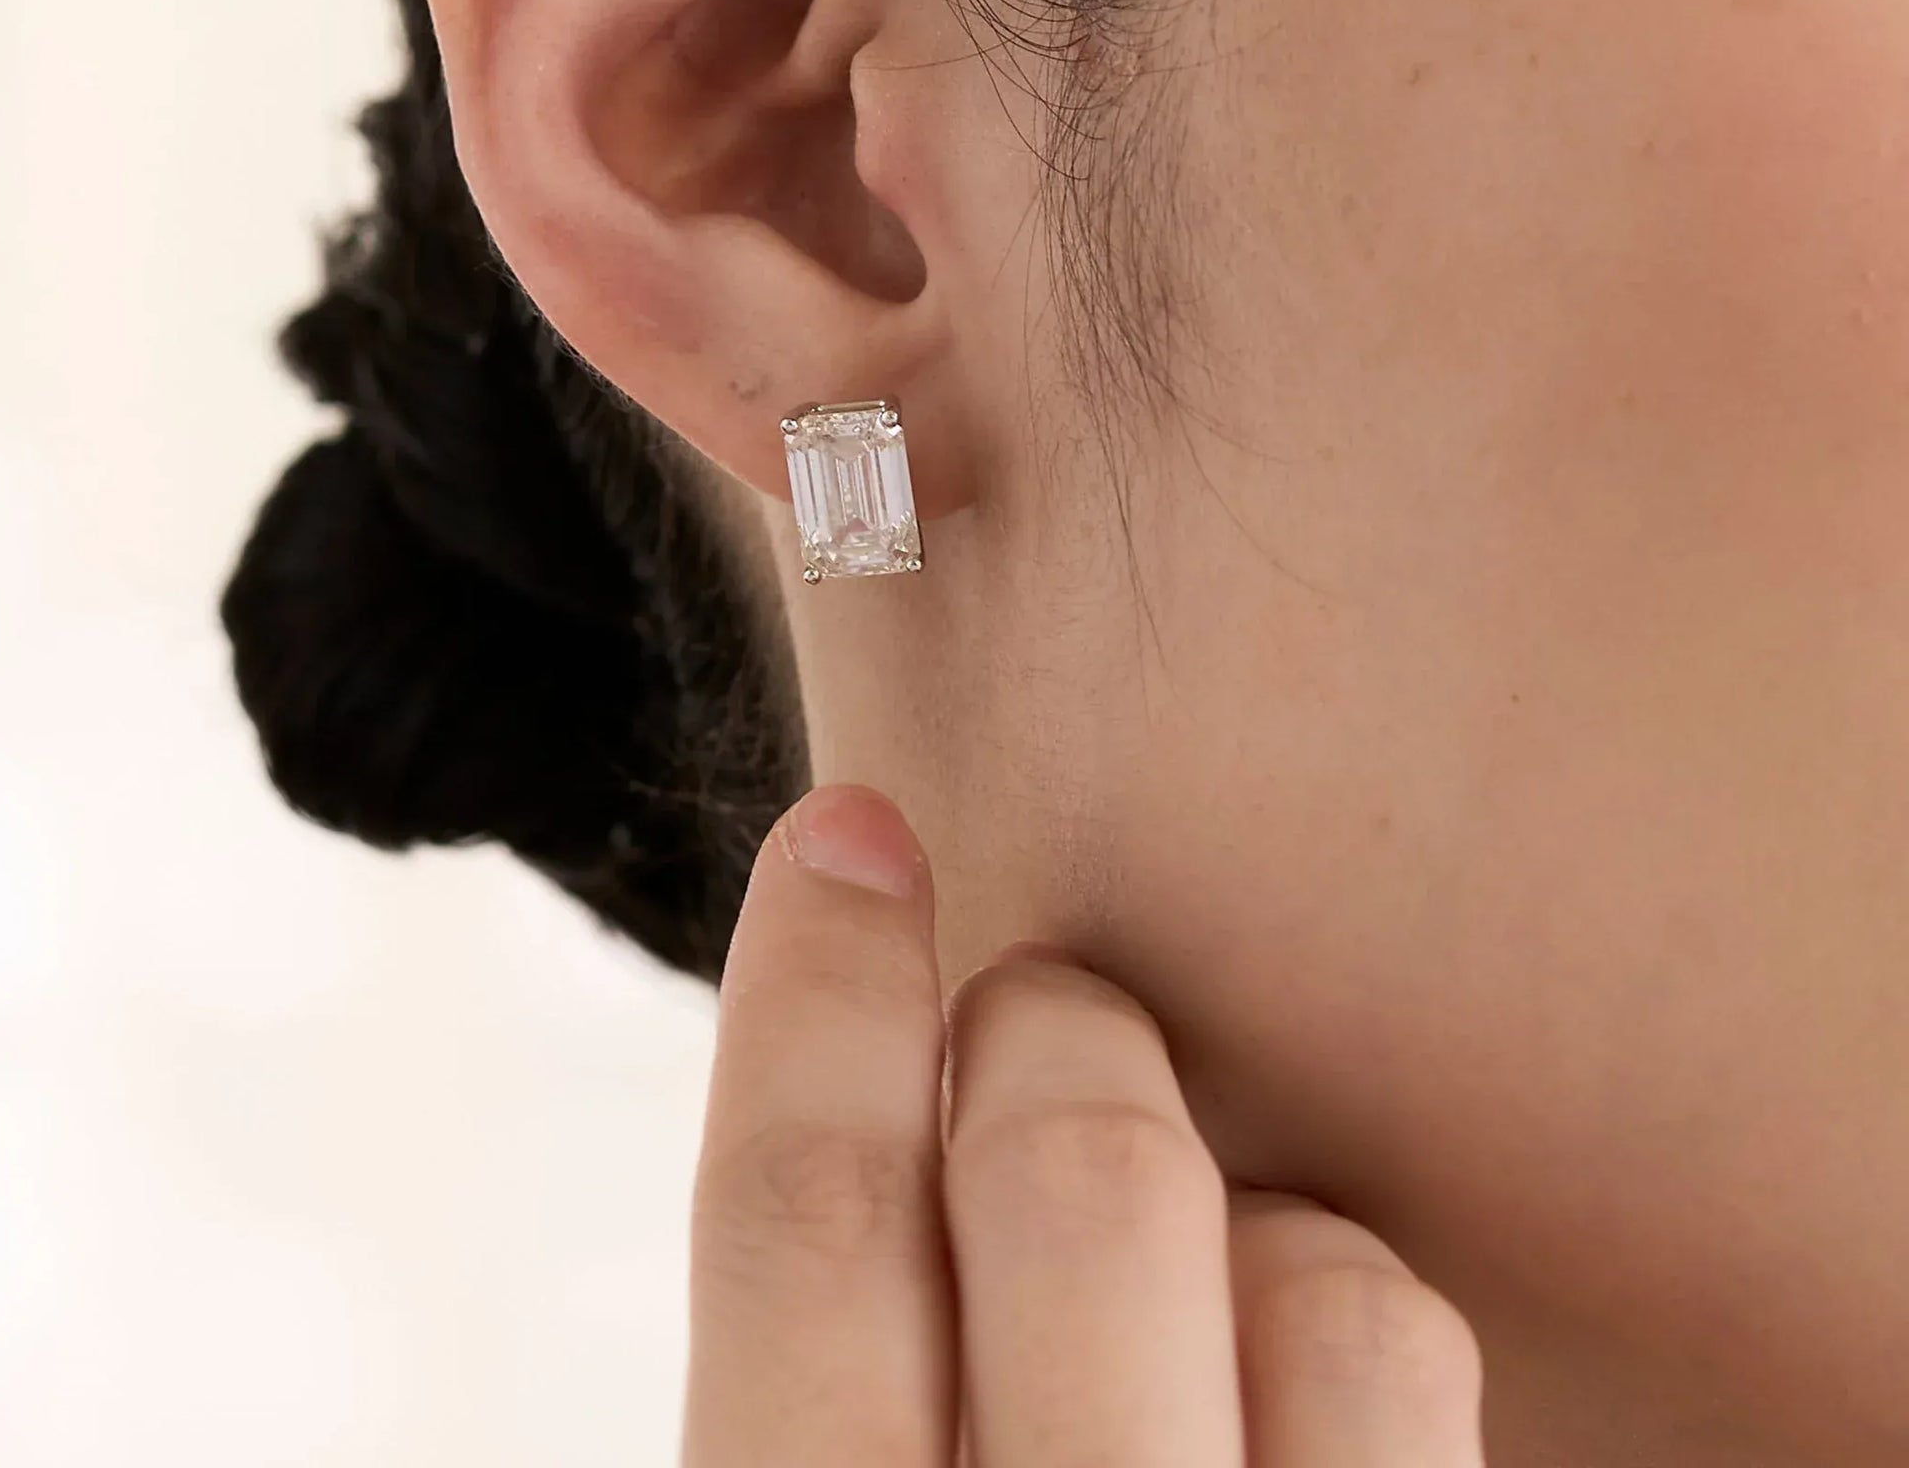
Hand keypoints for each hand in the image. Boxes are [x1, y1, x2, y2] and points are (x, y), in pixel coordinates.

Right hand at [681, 781, 1487, 1465]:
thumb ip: (824, 1387)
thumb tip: (874, 1121)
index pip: (800, 1232)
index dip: (819, 992)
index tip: (850, 836)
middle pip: (1079, 1178)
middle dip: (1058, 1035)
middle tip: (1046, 1024)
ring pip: (1328, 1279)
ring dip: (1250, 1218)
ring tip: (1200, 1286)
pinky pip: (1437, 1379)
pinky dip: (1360, 1332)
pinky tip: (1301, 1400)